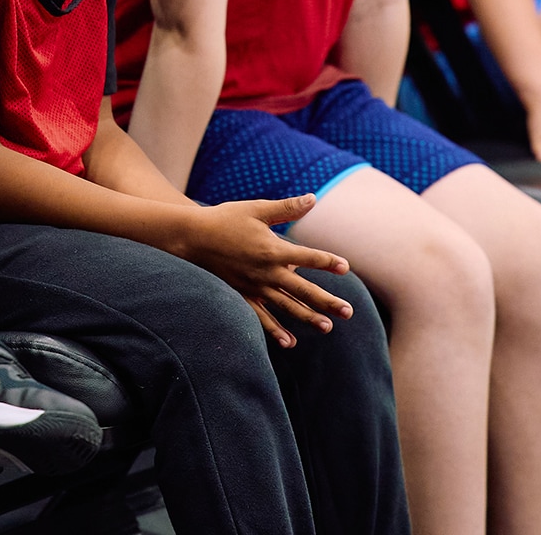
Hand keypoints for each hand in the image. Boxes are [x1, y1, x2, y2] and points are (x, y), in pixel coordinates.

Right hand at [178, 196, 354, 347]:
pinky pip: (261, 317)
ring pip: (287, 306)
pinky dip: (275, 330)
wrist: (192, 237)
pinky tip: (289, 342)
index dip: (328, 262)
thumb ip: (286, 208)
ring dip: (308, 317)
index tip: (345, 267)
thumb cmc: (225, 219)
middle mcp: (267, 272)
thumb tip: (313, 198)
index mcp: (273, 250)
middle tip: (349, 312)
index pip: (308, 257)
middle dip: (327, 301)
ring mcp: (254, 287)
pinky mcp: (242, 295)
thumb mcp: (257, 209)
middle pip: (303, 290)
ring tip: (328, 327)